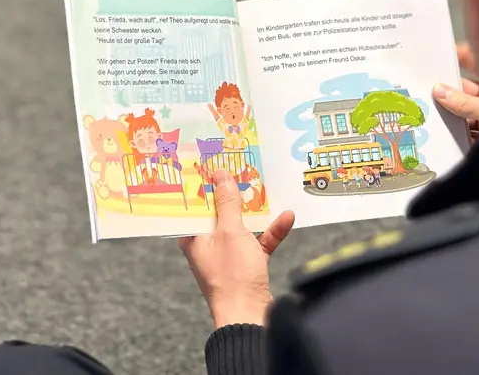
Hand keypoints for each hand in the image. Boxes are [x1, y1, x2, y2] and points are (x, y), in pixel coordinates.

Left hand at [179, 169, 294, 328]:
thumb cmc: (232, 275)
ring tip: (265, 187)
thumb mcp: (230, 231)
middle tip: (241, 166)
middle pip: (219, 211)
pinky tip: (286, 217)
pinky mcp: (247, 264)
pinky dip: (271, 230)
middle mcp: (207, 244)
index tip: (211, 162)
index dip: (202, 182)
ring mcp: (228, 254)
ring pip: (241, 225)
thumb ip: (227, 202)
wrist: (249, 316)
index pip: (194, 203)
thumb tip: (221, 175)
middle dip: (232, 192)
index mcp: (192, 235)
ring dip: (254, 210)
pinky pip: (259, 241)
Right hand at [433, 44, 478, 140]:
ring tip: (424, 113)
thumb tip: (438, 90)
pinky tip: (436, 134)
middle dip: (446, 92)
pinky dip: (453, 135)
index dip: (460, 58)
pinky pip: (465, 134)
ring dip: (448, 115)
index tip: (439, 57)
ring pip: (463, 114)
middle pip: (466, 92)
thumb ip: (465, 103)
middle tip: (422, 89)